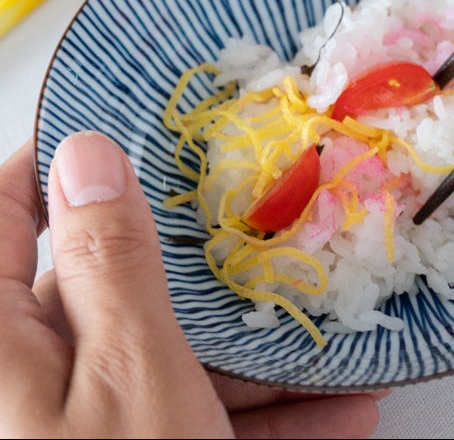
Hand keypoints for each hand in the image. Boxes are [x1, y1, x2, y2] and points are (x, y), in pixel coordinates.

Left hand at [0, 132, 381, 438]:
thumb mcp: (130, 375)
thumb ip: (107, 261)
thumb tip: (86, 154)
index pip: (9, 205)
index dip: (75, 157)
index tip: (150, 130)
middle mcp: (17, 378)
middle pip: (106, 286)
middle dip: (206, 273)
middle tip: (274, 240)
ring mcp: (66, 427)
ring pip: (155, 359)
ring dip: (250, 358)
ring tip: (334, 352)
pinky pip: (175, 419)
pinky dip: (249, 421)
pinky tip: (331, 418)